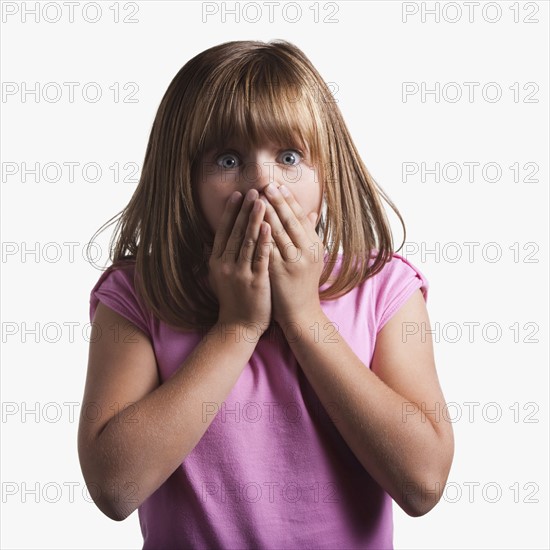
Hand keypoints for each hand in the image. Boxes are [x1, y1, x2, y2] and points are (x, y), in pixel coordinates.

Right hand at [207, 189, 272, 335]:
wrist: (238, 327)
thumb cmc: (233, 301)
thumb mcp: (220, 278)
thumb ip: (218, 258)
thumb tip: (210, 242)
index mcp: (217, 262)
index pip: (224, 231)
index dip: (231, 212)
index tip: (237, 195)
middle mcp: (226, 265)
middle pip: (236, 232)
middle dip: (244, 210)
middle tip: (253, 190)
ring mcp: (240, 273)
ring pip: (248, 241)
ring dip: (255, 219)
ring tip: (262, 200)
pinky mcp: (255, 281)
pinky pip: (260, 257)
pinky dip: (264, 241)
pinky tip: (268, 226)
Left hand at [260, 183, 324, 327]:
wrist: (301, 314)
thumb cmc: (303, 285)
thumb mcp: (311, 258)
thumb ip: (309, 234)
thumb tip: (311, 213)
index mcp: (314, 245)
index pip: (300, 217)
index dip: (288, 200)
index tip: (277, 185)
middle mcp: (306, 251)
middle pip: (290, 220)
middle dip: (277, 200)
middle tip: (265, 183)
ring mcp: (293, 261)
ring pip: (278, 231)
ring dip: (267, 212)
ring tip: (257, 197)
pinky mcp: (279, 271)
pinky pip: (268, 248)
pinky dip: (260, 234)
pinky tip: (252, 223)